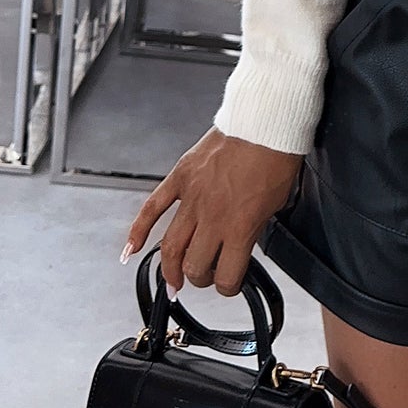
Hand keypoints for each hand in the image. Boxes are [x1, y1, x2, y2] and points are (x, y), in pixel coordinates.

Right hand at [122, 126, 303, 296]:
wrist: (265, 121)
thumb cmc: (276, 157)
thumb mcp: (277, 202)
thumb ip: (255, 227)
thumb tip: (243, 243)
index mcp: (240, 226)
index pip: (227, 275)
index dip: (229, 286)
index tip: (231, 283)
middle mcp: (212, 216)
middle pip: (194, 266)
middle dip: (200, 278)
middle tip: (205, 276)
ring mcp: (192, 197)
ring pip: (170, 246)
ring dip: (169, 269)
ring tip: (172, 281)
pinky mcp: (180, 178)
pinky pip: (152, 209)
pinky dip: (137, 231)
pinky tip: (130, 251)